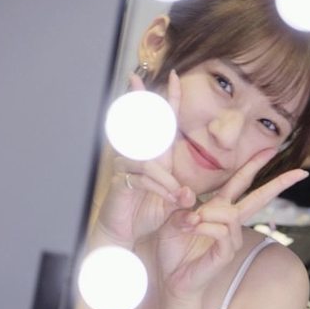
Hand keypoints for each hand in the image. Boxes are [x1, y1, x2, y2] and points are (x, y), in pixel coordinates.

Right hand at [96, 71, 194, 245]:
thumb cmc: (147, 213)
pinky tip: (170, 198)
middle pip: (142, 124)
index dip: (170, 100)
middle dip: (140, 100)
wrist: (128, 233)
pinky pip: (143, 177)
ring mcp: (128, 166)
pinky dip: (160, 188)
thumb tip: (188, 195)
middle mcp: (142, 157)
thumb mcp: (172, 201)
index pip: (165, 124)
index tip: (175, 76)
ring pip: (149, 160)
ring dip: (167, 179)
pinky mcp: (121, 179)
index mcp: (158, 156)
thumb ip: (181, 194)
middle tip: (135, 78)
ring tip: (179, 197)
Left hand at [155, 148, 308, 299]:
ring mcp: (232, 239)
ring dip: (207, 212)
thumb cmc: (173, 250)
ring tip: (188, 221)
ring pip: (231, 213)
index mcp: (219, 209)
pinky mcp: (226, 254)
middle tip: (300, 172)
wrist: (172, 280)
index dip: (255, 165)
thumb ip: (180, 205)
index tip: (272, 150)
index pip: (241, 182)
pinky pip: (222, 231)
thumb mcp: (172, 219)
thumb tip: (188, 194)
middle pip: (259, 197)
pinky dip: (205, 226)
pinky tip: (192, 228)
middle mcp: (230, 223)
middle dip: (279, 183)